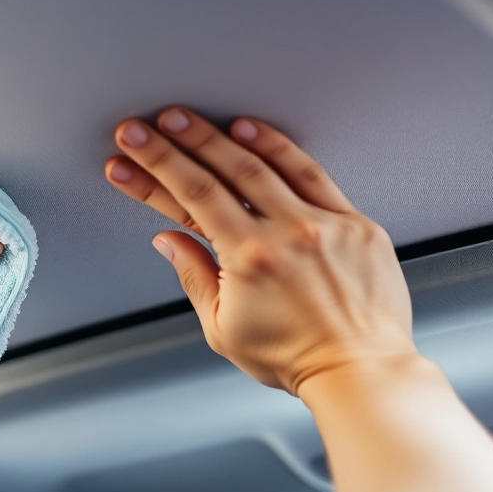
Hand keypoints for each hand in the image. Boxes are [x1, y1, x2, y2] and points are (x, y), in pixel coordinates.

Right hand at [104, 107, 415, 395]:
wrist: (360, 371)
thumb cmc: (296, 358)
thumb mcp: (224, 329)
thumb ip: (194, 277)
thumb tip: (169, 241)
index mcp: (250, 259)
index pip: (192, 195)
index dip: (156, 165)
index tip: (132, 148)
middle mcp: (287, 233)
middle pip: (223, 169)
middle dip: (180, 141)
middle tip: (151, 124)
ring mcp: (324, 223)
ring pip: (267, 163)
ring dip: (224, 137)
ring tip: (193, 120)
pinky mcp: (355, 223)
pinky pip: (314, 173)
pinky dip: (281, 149)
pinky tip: (256, 133)